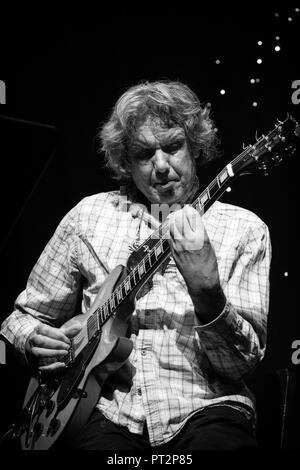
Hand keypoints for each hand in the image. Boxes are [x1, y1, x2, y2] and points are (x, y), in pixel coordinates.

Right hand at [25, 321, 81, 372]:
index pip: (45, 330)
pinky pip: (42, 366)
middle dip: (56, 344)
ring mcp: (33, 352)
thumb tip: (79, 326)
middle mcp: (33, 341)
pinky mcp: (35, 363)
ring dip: (54, 353)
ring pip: (40, 353)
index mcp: (38, 331)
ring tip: (65, 353)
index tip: (67, 339)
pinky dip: (52, 366)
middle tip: (67, 347)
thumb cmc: (48, 338)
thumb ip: (68, 331)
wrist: (36, 348)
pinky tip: (61, 364)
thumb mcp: (57, 333)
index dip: (57, 335)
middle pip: (41, 341)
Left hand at [167, 205, 225, 321]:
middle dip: (180, 212)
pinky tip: (173, 228)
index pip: (192, 215)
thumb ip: (200, 231)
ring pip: (171, 224)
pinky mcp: (173, 250)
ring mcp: (179, 245)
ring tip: (176, 219)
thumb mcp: (209, 244)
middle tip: (181, 212)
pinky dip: (170, 228)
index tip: (188, 208)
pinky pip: (168, 234)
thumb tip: (192, 219)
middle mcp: (189, 240)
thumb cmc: (208, 263)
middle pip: (179, 218)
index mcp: (201, 237)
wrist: (201, 280)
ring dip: (173, 219)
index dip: (189, 209)